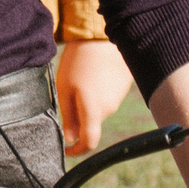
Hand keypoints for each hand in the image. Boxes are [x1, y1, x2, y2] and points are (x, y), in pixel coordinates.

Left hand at [55, 40, 134, 154]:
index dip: (77, 151)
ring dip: (88, 102)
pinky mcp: (123, 87)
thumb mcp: (65, 87)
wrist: (103, 36)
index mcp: (94, 111)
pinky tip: (91, 73)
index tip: (66, 149)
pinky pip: (107, 97)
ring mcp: (118, 98)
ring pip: (99, 109)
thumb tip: (69, 137)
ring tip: (79, 78)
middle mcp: (109, 109)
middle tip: (67, 96)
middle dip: (78, 117)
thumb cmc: (79, 61)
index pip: (89, 143)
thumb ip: (68, 115)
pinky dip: (98, 91)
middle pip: (92, 123)